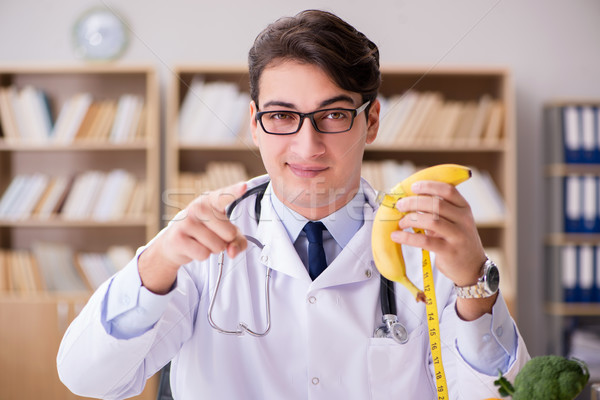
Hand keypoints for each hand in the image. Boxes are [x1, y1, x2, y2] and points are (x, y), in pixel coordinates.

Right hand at [138, 182, 247, 293]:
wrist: (174, 243)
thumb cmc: (204, 233)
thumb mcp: (225, 234)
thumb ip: (238, 242)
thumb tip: (232, 252)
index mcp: (211, 201)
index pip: (224, 196)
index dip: (235, 192)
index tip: (244, 186)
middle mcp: (198, 207)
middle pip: (229, 233)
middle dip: (225, 241)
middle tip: (211, 235)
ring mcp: (186, 221)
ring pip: (217, 246)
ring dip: (213, 249)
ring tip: (201, 241)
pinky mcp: (178, 238)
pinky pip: (204, 254)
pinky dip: (202, 256)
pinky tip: (192, 247)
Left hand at [389, 180, 494, 319]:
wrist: (473, 268)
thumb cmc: (457, 240)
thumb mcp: (455, 222)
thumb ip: (438, 211)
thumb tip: (409, 200)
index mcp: (464, 208)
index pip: (448, 190)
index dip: (429, 186)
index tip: (413, 187)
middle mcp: (463, 220)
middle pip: (436, 204)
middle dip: (414, 202)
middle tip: (400, 205)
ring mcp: (458, 236)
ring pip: (432, 221)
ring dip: (411, 219)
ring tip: (400, 222)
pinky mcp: (449, 252)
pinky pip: (425, 241)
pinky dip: (407, 238)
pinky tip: (396, 237)